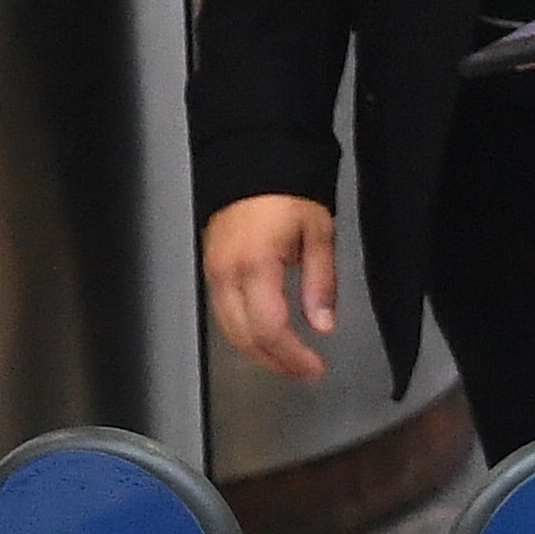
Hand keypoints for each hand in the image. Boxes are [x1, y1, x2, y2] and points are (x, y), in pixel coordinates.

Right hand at [201, 195, 340, 383]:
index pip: (269, 329)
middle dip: (275, 361)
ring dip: (259, 353)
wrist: (253, 162)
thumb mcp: (319, 234)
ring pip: (229, 330)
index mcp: (255, 266)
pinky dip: (245, 333)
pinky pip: (223, 314)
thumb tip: (323, 325)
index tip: (315, 369)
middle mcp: (226, 275)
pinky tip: (267, 339)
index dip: (292, 356)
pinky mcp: (212, 270)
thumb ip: (321, 283)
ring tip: (290, 363)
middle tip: (306, 372)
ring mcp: (214, 273)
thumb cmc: (288, 192)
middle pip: (244, 337)